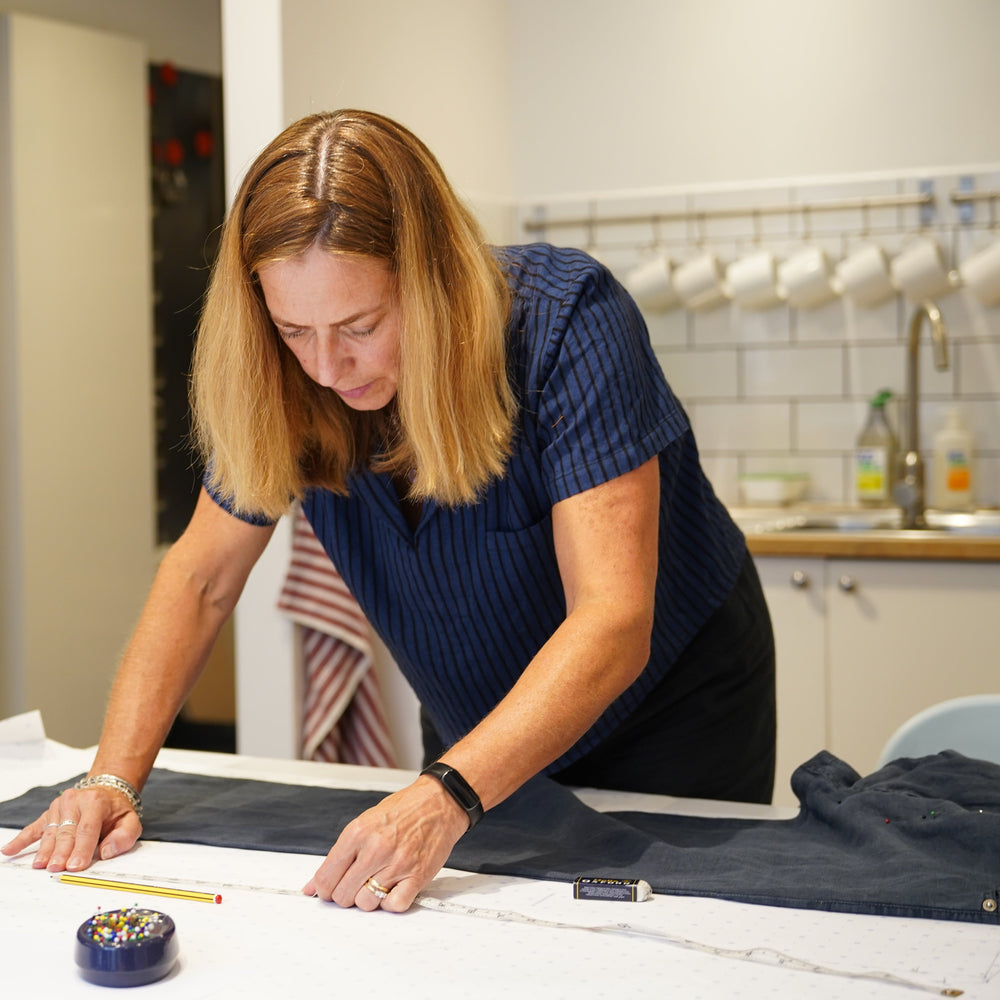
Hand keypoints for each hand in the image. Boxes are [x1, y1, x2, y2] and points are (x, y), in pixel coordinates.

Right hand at [1, 786, 142, 872]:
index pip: (87, 828)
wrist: (106, 791)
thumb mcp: (130, 821)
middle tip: (56, 869)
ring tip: (40, 865)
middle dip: (61, 852)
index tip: (76, 866)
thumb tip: (107, 852)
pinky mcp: (48, 813)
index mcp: (96, 803)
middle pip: (67, 831)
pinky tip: (9, 850)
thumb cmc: (116, 811)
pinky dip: (21, 840)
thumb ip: (124, 836)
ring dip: (45, 850)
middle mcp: (75, 801)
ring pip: (51, 832)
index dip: (81, 848)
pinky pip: (33, 828)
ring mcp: (59, 807)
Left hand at [302, 775, 468, 911]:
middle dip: (346, 895)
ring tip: (378, 882)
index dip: (324, 889)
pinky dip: (391, 902)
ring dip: (369, 899)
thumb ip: (339, 855)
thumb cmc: (403, 811)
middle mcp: (376, 848)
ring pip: (366, 903)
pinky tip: (394, 887)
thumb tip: (312, 887)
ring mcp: (397, 863)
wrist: (439, 802)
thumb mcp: (364, 823)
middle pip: (343, 895)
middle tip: (357, 884)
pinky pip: (394, 906)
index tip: (330, 889)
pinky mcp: (418, 876)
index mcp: (358, 832)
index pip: (326, 877)